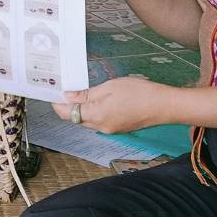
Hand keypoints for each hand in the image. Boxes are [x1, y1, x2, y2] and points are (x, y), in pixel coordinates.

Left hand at [52, 75, 175, 133]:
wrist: (164, 106)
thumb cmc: (139, 93)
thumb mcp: (110, 87)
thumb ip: (86, 94)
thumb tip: (67, 97)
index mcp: (96, 116)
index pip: (66, 113)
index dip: (57, 103)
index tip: (53, 91)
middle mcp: (100, 127)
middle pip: (75, 118)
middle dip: (68, 105)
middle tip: (66, 88)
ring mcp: (110, 130)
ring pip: (87, 120)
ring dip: (81, 108)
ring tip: (82, 91)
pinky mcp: (118, 128)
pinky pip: (99, 120)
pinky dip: (94, 111)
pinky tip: (99, 99)